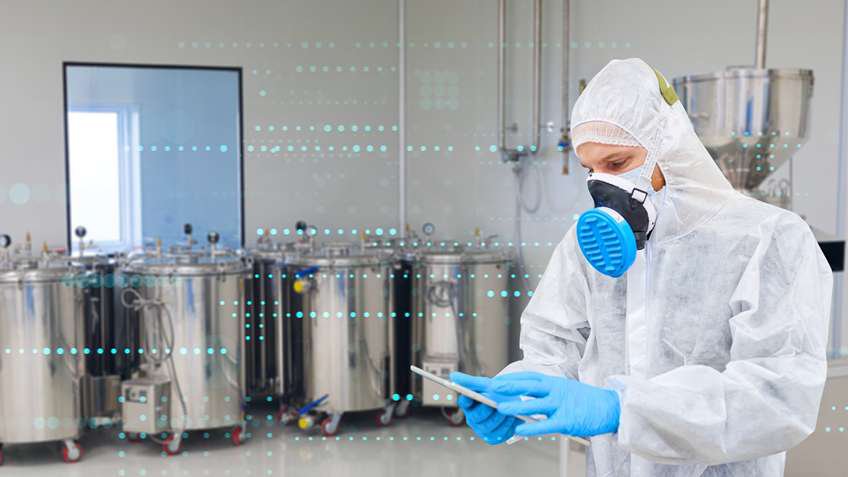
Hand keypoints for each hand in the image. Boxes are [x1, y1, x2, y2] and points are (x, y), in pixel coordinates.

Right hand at [450, 372, 518, 444]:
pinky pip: (498, 434)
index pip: (463, 402)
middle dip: (486, 410)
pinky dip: (506, 425)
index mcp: (469, 404)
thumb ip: (470, 381)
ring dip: (498, 418)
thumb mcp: (485, 385)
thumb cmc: (497, 394)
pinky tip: (512, 418)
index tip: (474, 396)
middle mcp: (473, 418)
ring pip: (487, 427)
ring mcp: (482, 429)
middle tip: (495, 404)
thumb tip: (452, 375)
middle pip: (475, 417)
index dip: (467, 400)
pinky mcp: (493, 437)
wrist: (513, 403)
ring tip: (507, 410)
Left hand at [490, 372, 619, 437]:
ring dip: (516, 406)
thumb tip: (528, 395)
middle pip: (529, 386)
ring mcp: (562, 405)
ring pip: (535, 405)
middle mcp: (557, 391)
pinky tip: (519, 430)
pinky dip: (532, 427)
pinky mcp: (567, 420)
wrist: (610, 407)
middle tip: (492, 387)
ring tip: (500, 408)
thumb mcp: (566, 389)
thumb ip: (548, 392)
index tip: (497, 380)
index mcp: (555, 382)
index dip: (512, 378)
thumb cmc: (586, 400)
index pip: (530, 377)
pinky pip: (546, 425)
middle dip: (510, 386)